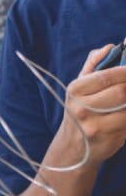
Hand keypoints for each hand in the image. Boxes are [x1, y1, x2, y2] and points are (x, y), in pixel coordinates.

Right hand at [59, 43, 125, 166]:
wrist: (74, 148)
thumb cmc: (79, 110)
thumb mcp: (79, 86)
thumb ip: (94, 63)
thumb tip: (110, 47)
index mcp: (76, 90)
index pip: (106, 76)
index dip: (125, 71)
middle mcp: (82, 109)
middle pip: (121, 92)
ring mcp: (95, 127)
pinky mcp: (109, 141)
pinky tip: (125, 113)